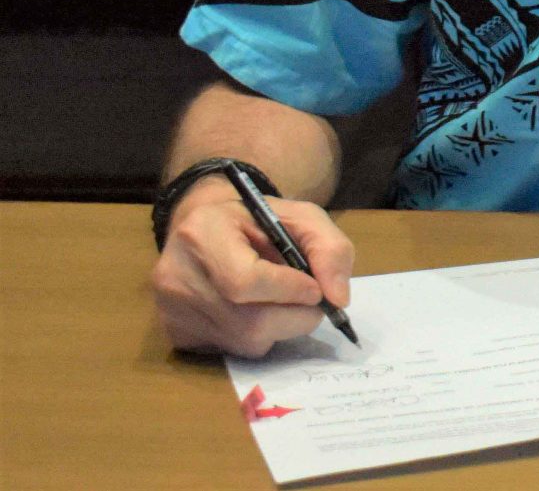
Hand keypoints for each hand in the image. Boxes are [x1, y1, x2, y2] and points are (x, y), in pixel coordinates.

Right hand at [152, 179, 354, 355]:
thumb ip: (330, 248)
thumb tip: (338, 298)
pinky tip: (253, 310)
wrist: (205, 232)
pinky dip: (257, 337)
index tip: (316, 288)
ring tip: (279, 300)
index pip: (245, 281)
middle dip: (296, 316)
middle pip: (250, 322)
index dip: (290, 290)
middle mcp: (175, 276)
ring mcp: (171, 311)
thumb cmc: (256, 222)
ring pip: (246, 342)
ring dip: (280, 327)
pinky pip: (232, 352)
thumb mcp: (300, 217)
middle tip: (309, 299)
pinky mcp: (177, 336)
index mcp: (202, 233)